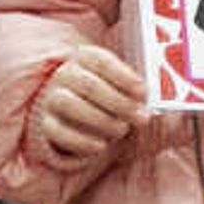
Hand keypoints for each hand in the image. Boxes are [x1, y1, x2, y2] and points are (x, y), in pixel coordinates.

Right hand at [27, 40, 143, 173]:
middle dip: (119, 103)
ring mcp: (52, 98)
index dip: (124, 76)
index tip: (144, 92)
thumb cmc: (105, 94)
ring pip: (70, 105)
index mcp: (84, 57)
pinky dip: (81, 141)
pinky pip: (58, 132)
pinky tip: (101, 146)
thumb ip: (134, 88)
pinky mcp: (45, 123)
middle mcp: (65, 74)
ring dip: (101, 120)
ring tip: (122, 130)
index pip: (101, 61)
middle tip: (142, 118)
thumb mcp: (117, 82)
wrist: (70, 110)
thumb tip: (158, 100)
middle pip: (89, 85)